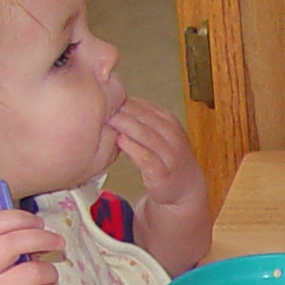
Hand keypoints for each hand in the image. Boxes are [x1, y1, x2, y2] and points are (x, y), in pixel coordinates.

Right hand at [0, 208, 63, 284]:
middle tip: (58, 242)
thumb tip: (43, 230)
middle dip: (42, 238)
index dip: (20, 218)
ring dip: (51, 272)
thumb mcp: (0, 265)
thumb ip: (15, 245)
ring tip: (48, 279)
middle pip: (12, 243)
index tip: (39, 222)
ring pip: (35, 271)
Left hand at [109, 95, 206, 210]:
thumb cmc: (165, 157)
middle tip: (98, 106)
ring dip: (125, 126)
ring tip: (106, 120)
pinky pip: (147, 159)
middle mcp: (172, 136)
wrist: (186, 187)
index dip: (122, 100)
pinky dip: (132, 148)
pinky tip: (119, 141)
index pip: (143, 106)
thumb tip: (112, 102)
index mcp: (169, 121)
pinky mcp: (163, 174)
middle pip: (144, 118)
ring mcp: (170, 155)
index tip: (103, 97)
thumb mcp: (158, 132)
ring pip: (146, 135)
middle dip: (121, 110)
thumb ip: (139, 119)